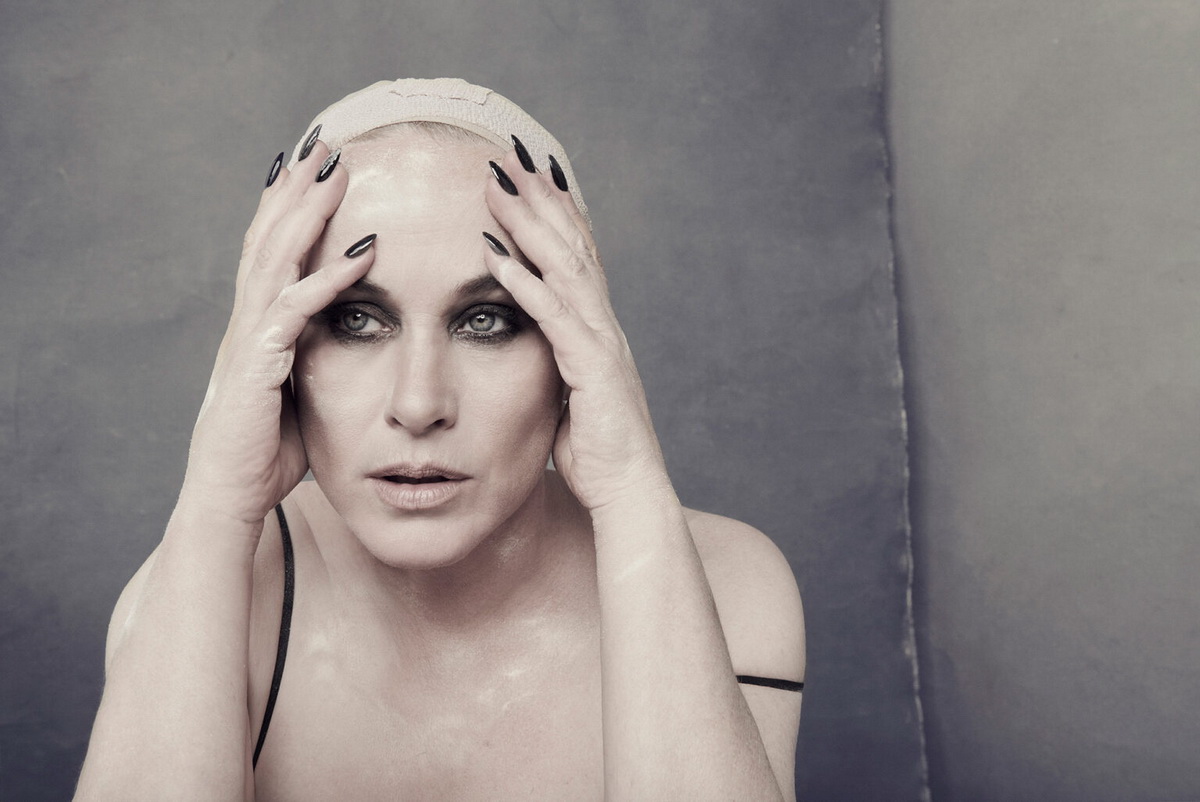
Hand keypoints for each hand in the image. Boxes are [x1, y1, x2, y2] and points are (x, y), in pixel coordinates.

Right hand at [180, 137, 375, 528]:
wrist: (227, 499)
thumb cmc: (265, 455)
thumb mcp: (300, 396)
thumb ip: (317, 362)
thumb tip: (350, 346)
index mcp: (258, 327)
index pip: (271, 253)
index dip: (291, 209)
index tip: (318, 171)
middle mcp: (249, 323)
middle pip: (269, 240)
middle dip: (296, 191)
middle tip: (324, 145)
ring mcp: (250, 341)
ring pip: (276, 261)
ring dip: (307, 214)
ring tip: (335, 172)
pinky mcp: (258, 367)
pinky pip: (296, 312)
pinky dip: (328, 279)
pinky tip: (362, 255)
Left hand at [482, 145, 669, 511]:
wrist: (631, 496)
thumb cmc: (599, 456)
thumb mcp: (570, 400)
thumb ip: (557, 367)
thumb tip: (535, 352)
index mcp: (597, 332)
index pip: (575, 259)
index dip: (552, 215)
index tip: (526, 179)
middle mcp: (604, 328)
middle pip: (572, 248)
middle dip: (541, 200)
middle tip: (510, 157)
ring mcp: (602, 345)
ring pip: (566, 269)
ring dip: (530, 225)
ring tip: (498, 186)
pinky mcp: (593, 370)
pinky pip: (554, 319)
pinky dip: (525, 284)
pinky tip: (496, 256)